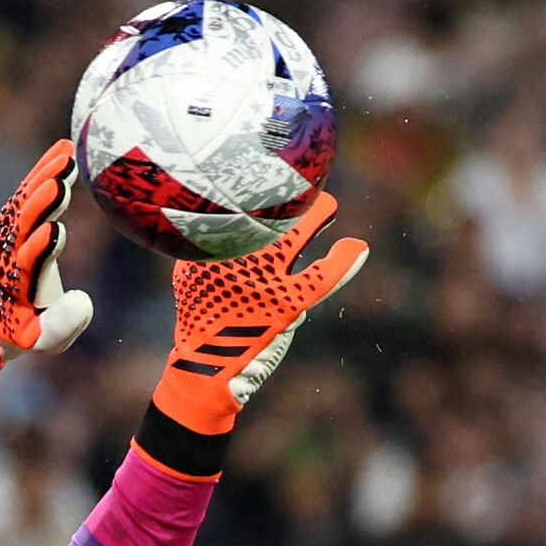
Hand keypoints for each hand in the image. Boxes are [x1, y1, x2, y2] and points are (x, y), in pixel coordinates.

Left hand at [0, 139, 95, 377]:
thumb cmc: (23, 331)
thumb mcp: (41, 340)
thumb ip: (60, 326)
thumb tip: (82, 302)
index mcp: (18, 285)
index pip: (28, 264)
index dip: (40, 249)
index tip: (53, 232)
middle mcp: (10, 255)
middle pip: (23, 226)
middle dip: (40, 205)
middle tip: (59, 183)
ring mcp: (10, 234)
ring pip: (25, 202)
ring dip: (44, 179)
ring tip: (66, 158)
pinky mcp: (16, 221)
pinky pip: (28, 191)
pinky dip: (44, 171)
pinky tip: (64, 150)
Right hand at [147, 192, 369, 449]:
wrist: (203, 370)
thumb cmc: (198, 324)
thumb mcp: (188, 276)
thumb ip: (204, 247)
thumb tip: (218, 227)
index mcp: (213, 242)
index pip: (238, 200)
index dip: (255, 185)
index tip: (264, 175)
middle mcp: (238, 253)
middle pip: (267, 209)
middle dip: (286, 191)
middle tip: (301, 182)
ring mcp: (263, 277)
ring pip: (296, 234)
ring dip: (316, 215)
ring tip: (329, 205)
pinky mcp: (285, 303)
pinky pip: (322, 276)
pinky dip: (342, 262)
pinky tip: (357, 248)